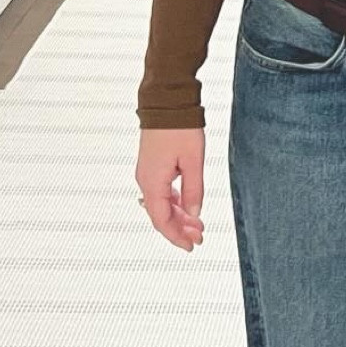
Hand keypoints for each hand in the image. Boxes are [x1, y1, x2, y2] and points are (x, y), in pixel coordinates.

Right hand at [136, 126, 204, 251]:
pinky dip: (175, 202)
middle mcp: (145, 180)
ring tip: (198, 223)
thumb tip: (195, 214)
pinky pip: (161, 192)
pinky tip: (188, 205)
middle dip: (180, 229)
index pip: (162, 220)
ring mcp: (147, 173)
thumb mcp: (193, 162)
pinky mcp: (152, 165)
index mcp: (152, 182)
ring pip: (162, 204)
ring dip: (179, 216)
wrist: (166, 101)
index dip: (177, 236)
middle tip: (200, 237)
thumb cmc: (179, 127)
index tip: (192, 245)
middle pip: (160, 215)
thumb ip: (194, 191)